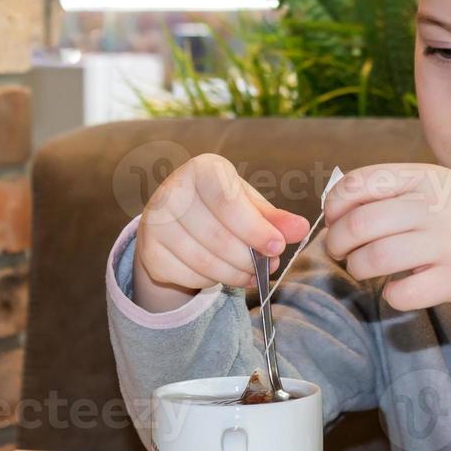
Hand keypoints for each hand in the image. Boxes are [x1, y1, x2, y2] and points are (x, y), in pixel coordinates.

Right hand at [134, 153, 310, 313]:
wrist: (177, 223)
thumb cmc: (221, 209)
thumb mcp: (250, 207)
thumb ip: (275, 219)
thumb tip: (301, 229)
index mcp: (202, 169)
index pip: (228, 201)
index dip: (255, 229)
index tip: (277, 247)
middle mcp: (172, 191)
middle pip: (218, 236)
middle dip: (249, 259)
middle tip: (269, 266)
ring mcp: (155, 222)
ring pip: (204, 261)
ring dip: (235, 274)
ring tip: (250, 273)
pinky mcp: (149, 251)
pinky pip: (189, 276)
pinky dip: (211, 281)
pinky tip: (219, 272)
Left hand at [322, 163, 450, 311]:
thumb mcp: (433, 182)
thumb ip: (389, 189)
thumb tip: (335, 210)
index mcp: (421, 178)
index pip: (356, 186)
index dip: (334, 207)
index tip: (336, 221)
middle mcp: (430, 207)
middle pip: (359, 226)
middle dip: (338, 244)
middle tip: (343, 252)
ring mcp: (443, 244)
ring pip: (374, 259)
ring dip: (358, 269)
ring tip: (364, 269)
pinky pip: (402, 293)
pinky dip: (391, 295)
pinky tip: (397, 289)